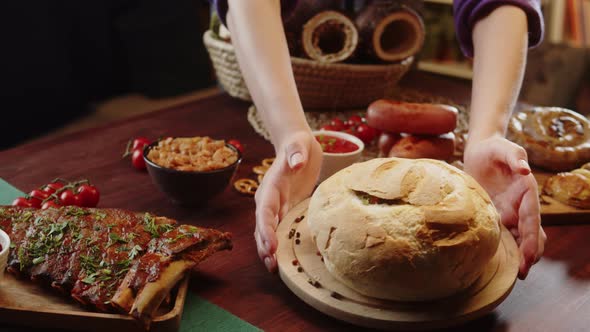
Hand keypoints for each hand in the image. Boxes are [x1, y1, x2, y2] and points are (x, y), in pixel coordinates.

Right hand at [254, 131, 321, 271]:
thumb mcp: (299, 144)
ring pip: (268, 233)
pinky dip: (280, 246)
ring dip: (269, 251)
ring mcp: (276, 207)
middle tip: (273, 266)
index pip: (265, 211)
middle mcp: (269, 200)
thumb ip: (296, 152)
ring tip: (275, 270)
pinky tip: (285, 260)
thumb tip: (296, 163)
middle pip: (263, 227)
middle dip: (265, 247)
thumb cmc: (298, 144)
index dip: (266, 229)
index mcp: (271, 187)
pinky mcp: (286, 210)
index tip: (271, 245)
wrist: (297, 145)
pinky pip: (280, 231)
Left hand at [464, 135, 545, 278]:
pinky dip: (505, 248)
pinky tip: (498, 262)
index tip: (530, 256)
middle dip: (530, 254)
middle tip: (522, 273)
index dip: (532, 239)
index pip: (532, 219)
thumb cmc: (493, 148)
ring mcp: (509, 211)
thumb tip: (524, 170)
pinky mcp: (495, 214)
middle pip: (530, 234)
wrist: (479, 151)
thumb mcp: (503, 147)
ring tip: (514, 274)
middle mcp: (520, 205)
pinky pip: (503, 234)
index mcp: (526, 192)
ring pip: (519, 238)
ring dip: (519, 255)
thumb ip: (514, 156)